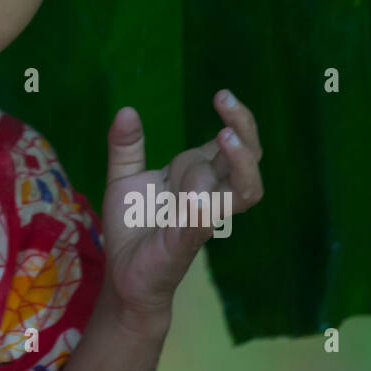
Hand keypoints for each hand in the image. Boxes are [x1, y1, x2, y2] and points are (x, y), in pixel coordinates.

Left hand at [98, 90, 264, 320]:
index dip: (234, 119)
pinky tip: (193, 192)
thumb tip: (126, 110)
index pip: (230, 142)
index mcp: (196, 174)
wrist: (122, 274)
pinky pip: (204, 220)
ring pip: (246, 190)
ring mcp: (203, 216)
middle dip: (244, 128)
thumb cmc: (131, 227)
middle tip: (225, 100)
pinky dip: (202, 204)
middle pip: (248, 158)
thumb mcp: (122, 178)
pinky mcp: (187, 240)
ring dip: (240, 163)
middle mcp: (208, 192)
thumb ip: (126, 147)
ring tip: (226, 138)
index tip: (221, 95)